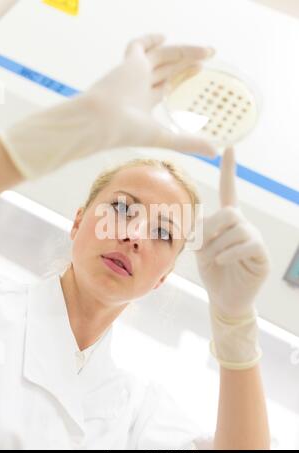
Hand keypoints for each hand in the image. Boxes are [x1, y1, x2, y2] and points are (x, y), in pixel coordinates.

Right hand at [88, 33, 217, 155]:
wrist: (101, 121)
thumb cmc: (127, 133)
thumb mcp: (165, 138)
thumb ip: (189, 143)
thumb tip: (215, 153)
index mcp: (145, 103)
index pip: (166, 87)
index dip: (183, 79)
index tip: (201, 73)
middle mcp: (140, 87)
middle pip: (168, 69)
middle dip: (187, 63)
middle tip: (209, 59)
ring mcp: (135, 74)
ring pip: (162, 57)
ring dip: (183, 52)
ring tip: (206, 52)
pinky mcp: (129, 63)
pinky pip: (138, 46)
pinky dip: (150, 39)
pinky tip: (166, 37)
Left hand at [196, 147, 270, 317]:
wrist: (224, 298)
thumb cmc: (212, 271)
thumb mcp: (200, 249)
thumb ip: (199, 231)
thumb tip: (197, 219)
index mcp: (227, 221)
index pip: (229, 191)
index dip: (229, 171)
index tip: (229, 148)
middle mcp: (243, 225)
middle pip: (229, 212)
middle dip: (210, 229)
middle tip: (199, 247)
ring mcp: (254, 239)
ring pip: (235, 230)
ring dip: (216, 246)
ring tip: (210, 259)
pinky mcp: (261, 254)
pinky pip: (247, 244)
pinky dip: (228, 252)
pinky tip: (220, 261)